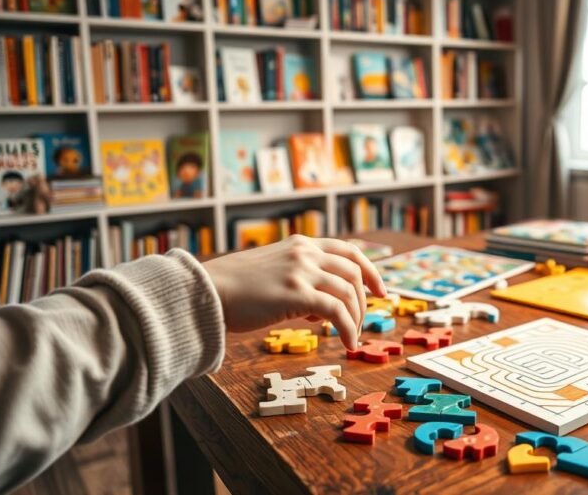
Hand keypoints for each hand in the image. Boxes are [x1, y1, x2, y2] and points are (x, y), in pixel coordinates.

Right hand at [202, 235, 386, 349]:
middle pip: (353, 273)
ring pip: (348, 293)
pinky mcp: (297, 294)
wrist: (206, 292)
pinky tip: (347, 343)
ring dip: (356, 318)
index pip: (349, 250)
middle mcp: (305, 253)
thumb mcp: (272, 271)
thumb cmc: (234, 288)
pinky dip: (348, 329)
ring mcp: (302, 272)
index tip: (380, 290)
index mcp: (301, 244)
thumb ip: (298, 279)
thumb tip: (320, 309)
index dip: (370, 270)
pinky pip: (337, 312)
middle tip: (363, 322)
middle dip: (365, 299)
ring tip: (352, 337)